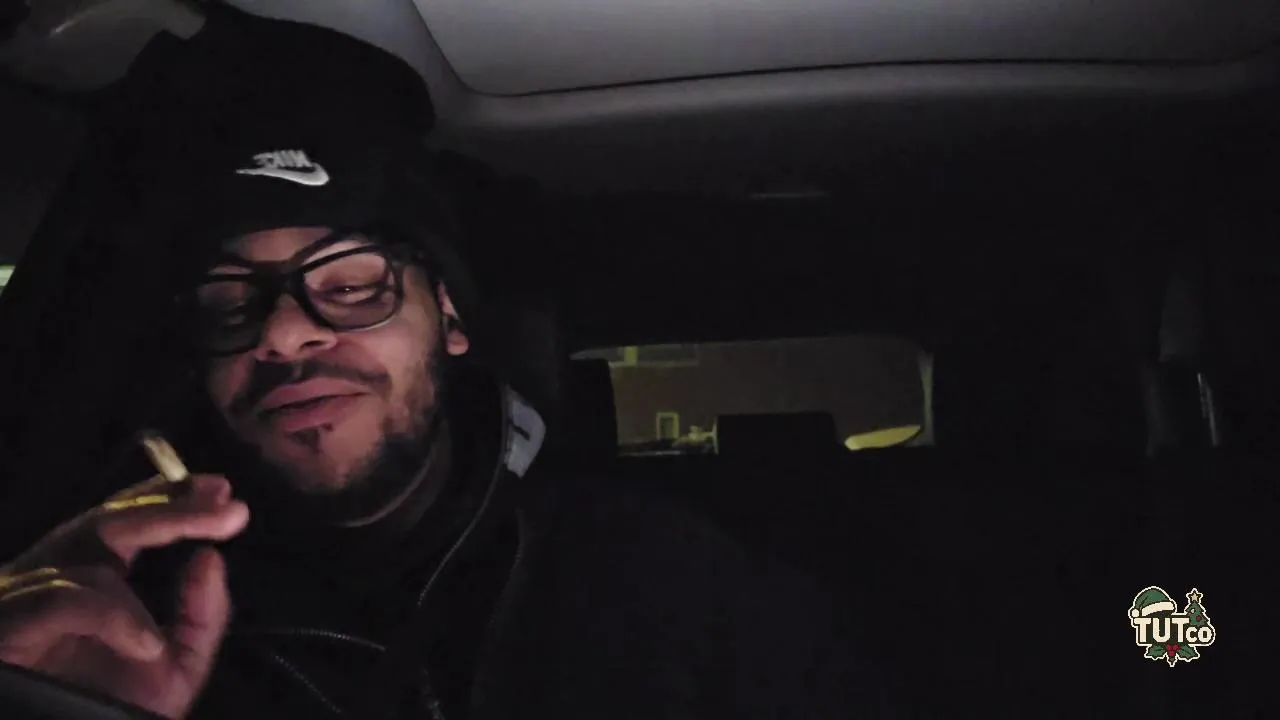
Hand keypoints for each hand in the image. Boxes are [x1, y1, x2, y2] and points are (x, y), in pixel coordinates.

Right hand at [0, 474, 248, 717]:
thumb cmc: (111, 708)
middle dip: (173, 510)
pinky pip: (64, 598)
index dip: (168, 496)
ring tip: (165, 632)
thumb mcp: (175, 666)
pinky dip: (112, 616)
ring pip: (88, 550)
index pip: (127, 518)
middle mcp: (56, 575)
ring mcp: (25, 594)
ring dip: (139, 582)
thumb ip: (201, 616)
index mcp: (92, 577)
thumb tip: (212, 557)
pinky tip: (146, 645)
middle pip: (110, 519)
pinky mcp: (9, 623)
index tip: (221, 489)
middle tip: (226, 507)